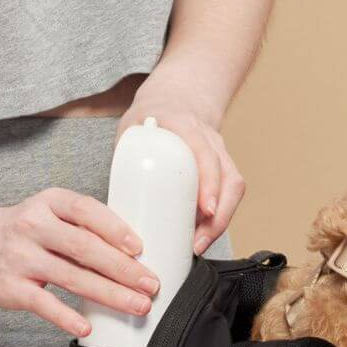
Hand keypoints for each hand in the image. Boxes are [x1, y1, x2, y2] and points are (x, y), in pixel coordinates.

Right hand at [0, 188, 159, 336]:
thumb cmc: (20, 232)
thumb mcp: (48, 214)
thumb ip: (83, 228)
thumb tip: (134, 255)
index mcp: (49, 203)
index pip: (87, 211)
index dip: (115, 229)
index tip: (139, 248)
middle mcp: (34, 226)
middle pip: (86, 248)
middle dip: (124, 268)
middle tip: (150, 284)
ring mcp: (21, 257)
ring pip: (73, 277)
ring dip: (111, 294)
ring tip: (138, 305)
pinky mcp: (10, 287)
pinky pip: (44, 304)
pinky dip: (67, 317)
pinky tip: (87, 327)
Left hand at [118, 81, 245, 253]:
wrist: (176, 102)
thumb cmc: (150, 117)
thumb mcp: (131, 128)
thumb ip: (124, 156)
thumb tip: (113, 201)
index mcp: (184, 124)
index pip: (204, 151)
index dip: (209, 181)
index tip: (206, 209)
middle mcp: (210, 138)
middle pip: (228, 178)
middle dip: (218, 216)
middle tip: (198, 243)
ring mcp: (221, 153)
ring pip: (233, 189)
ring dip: (221, 222)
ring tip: (199, 245)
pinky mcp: (224, 169)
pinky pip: (230, 195)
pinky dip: (219, 218)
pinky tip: (202, 235)